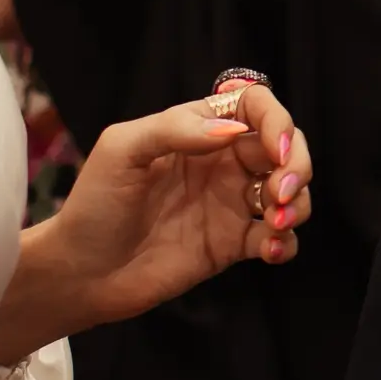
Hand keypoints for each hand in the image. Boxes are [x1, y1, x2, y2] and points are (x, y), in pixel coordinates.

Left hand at [0, 80, 307, 360]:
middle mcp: (221, 163)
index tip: (276, 150)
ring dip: (298, 204)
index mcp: (198, 130)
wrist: (81, 272)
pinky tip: (268, 250)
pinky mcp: (232, 245)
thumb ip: (175, 129)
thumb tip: (232, 129)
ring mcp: (230, 205)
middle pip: (285, 148)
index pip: (255, 107)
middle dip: (298, 165)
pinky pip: (278, 239)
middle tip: (280, 192)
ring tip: (274, 224)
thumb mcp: (122, 149)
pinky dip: (286, 242)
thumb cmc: (94, 204)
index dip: (277, 121)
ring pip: (291, 192)